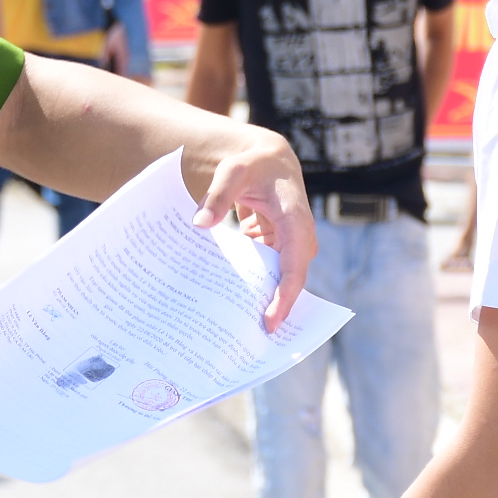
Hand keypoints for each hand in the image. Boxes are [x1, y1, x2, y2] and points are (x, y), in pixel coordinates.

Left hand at [188, 128, 311, 327]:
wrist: (269, 158)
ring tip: (235, 326)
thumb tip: (199, 225)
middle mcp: (299, 237)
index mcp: (295, 220)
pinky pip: (268, 271)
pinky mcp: (278, 247)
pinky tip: (227, 297)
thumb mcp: (233, 171)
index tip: (270, 322)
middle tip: (247, 338)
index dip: (285, 297)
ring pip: (278, 279)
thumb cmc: (252, 164)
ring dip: (259, 298)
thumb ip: (217, 196)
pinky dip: (251, 282)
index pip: (294, 266)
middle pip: (289, 280)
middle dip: (273, 308)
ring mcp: (290, 244)